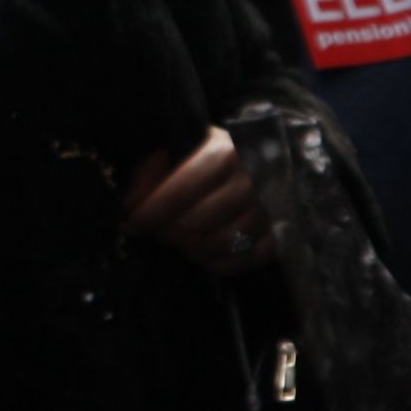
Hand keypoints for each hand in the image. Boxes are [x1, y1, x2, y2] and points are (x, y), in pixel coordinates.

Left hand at [123, 126, 270, 275]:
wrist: (268, 157)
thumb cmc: (217, 154)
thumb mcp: (184, 148)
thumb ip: (154, 171)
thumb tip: (133, 203)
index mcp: (224, 153)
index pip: (181, 190)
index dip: (152, 211)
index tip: (134, 223)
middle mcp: (250, 182)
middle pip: (196, 222)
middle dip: (167, 232)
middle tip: (157, 231)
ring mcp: (267, 211)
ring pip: (217, 245)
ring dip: (190, 249)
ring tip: (181, 240)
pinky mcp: (277, 235)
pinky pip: (242, 260)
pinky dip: (218, 263)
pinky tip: (205, 252)